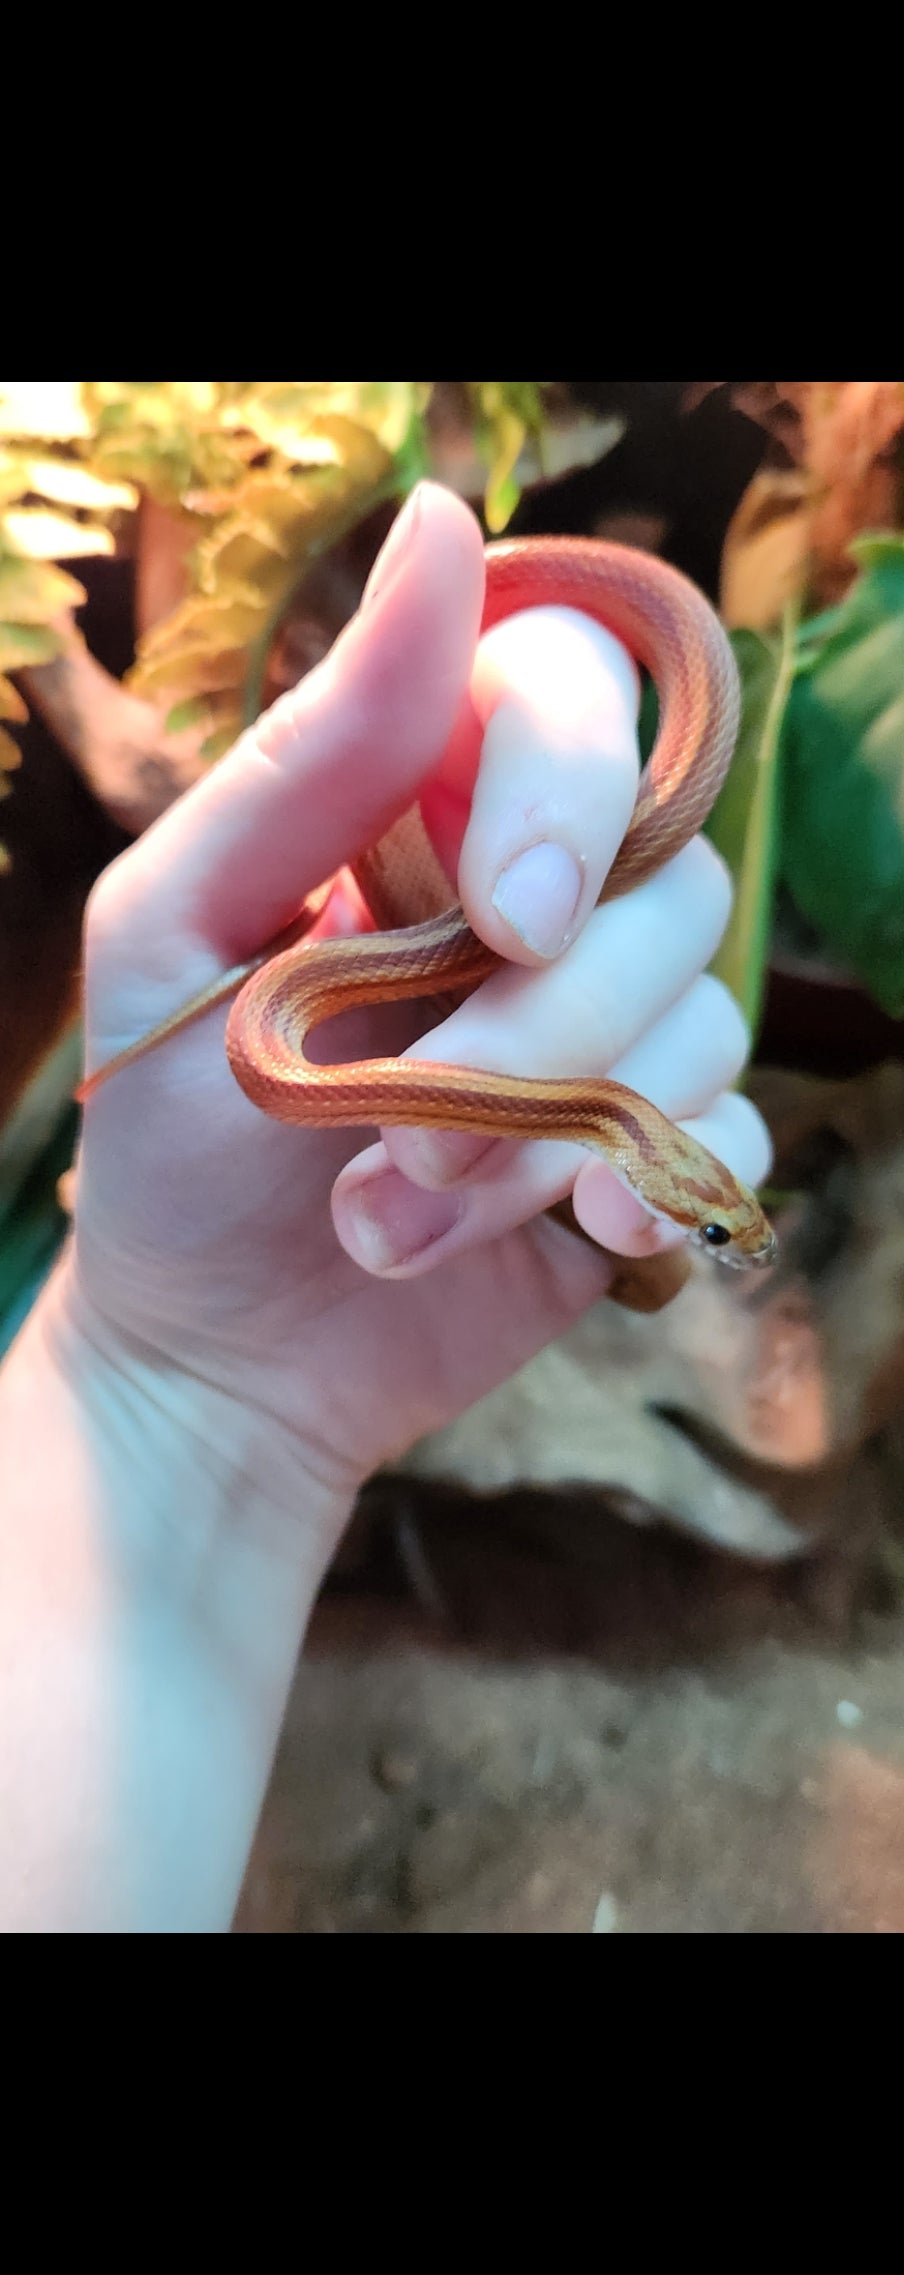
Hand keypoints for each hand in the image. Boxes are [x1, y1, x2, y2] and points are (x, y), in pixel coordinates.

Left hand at [71, 482, 768, 1496]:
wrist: (210, 1357)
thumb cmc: (168, 1135)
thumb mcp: (181, 926)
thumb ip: (309, 752)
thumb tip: (446, 533)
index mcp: (428, 803)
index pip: (584, 692)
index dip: (576, 789)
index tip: (506, 918)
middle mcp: (542, 898)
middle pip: (666, 879)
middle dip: (538, 1025)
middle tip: (395, 1122)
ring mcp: (604, 1027)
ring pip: (697, 1017)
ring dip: (543, 1139)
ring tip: (389, 1213)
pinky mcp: (644, 1150)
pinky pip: (732, 1131)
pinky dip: (658, 1188)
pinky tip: (582, 1238)